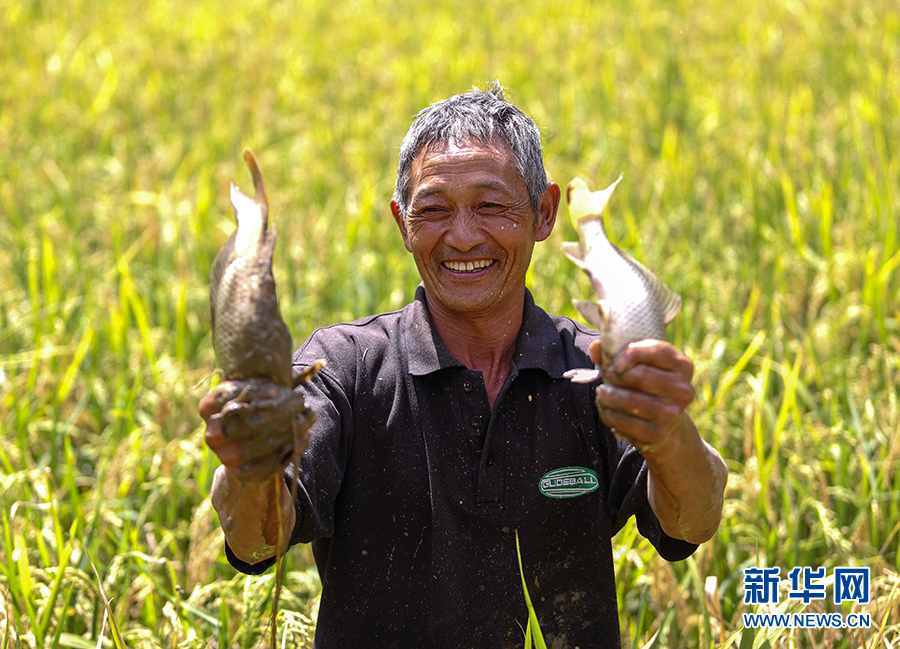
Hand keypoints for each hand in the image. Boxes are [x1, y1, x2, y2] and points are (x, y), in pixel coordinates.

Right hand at [200, 379, 315, 482]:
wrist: (254, 440)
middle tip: (299, 400)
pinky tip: (303, 436)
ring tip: (308, 416)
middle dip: (278, 410)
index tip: (278, 390)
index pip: (227, 396)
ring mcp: (225, 456)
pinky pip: (269, 465)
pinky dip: (291, 449)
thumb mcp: (259, 388)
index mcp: (209, 407)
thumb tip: (295, 383)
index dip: (254, 393)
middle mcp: (213, 433)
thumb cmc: (258, 405)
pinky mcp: (242, 473)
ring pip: (259, 444)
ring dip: (290, 428)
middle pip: (245, 422)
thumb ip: (270, 382)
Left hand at [591, 339, 694, 453]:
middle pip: (639, 375)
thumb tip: (596, 348)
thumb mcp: (639, 363)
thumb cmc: (647, 384)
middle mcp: (683, 390)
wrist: (663, 422)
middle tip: (608, 377)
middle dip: (615, 375)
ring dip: (607, 396)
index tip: (616, 361)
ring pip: (628, 400)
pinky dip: (608, 414)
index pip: (656, 351)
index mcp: (682, 366)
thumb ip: (616, 351)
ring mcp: (672, 413)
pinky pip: (623, 422)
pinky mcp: (658, 433)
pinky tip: (606, 409)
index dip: (630, 353)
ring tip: (602, 393)